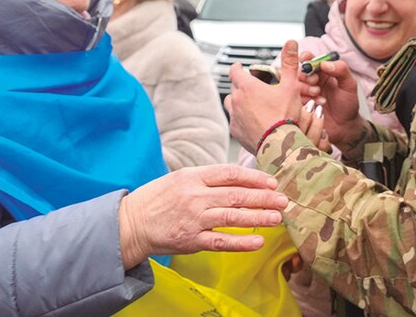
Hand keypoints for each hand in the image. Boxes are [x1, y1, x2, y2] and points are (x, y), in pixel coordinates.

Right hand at [118, 164, 288, 267]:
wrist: (131, 223)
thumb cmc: (158, 199)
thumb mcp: (181, 178)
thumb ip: (208, 179)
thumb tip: (240, 179)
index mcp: (193, 177)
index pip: (230, 174)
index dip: (254, 178)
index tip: (272, 182)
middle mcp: (195, 196)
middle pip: (236, 195)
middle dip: (263, 198)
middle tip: (284, 200)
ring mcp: (194, 219)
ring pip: (232, 217)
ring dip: (258, 217)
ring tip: (277, 218)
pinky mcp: (191, 240)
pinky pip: (221, 241)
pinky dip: (241, 241)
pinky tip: (258, 241)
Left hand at [226, 40, 304, 152]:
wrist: (279, 144)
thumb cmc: (285, 116)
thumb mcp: (290, 86)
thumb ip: (290, 63)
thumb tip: (291, 42)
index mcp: (247, 87)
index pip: (235, 71)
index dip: (237, 67)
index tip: (239, 66)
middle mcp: (236, 100)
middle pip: (234, 88)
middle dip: (241, 86)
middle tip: (252, 87)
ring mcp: (235, 117)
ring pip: (231, 104)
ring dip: (238, 102)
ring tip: (250, 104)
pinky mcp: (236, 131)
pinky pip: (235, 121)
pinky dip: (241, 118)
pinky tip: (252, 121)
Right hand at [303, 59, 368, 158]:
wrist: (344, 128)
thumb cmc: (348, 105)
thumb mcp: (349, 85)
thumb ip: (341, 70)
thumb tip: (324, 63)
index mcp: (322, 71)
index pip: (308, 59)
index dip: (306, 59)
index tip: (309, 64)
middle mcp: (311, 80)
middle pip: (297, 71)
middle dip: (305, 75)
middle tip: (315, 83)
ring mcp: (303, 93)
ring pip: (293, 84)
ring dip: (304, 88)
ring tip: (318, 95)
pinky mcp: (299, 105)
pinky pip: (293, 99)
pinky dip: (303, 100)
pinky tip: (315, 105)